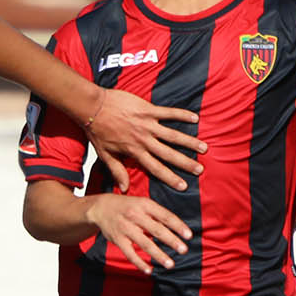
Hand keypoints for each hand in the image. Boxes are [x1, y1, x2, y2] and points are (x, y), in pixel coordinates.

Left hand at [82, 88, 204, 191]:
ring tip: (203, 147)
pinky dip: (181, 115)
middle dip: (185, 163)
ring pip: (172, 135)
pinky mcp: (147, 109)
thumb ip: (117, 171)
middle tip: (199, 169)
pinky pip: (168, 113)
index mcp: (135, 152)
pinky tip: (195, 119)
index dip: (170, 177)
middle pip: (168, 154)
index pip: (155, 168)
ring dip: (188, 142)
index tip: (183, 186)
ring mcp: (147, 124)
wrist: (92, 107)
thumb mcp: (105, 155)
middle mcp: (144, 140)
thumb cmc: (97, 131)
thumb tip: (125, 188)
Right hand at [84, 193, 191, 273]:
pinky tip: (149, 271)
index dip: (178, 226)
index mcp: (145, 205)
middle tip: (184, 250)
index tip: (189, 236)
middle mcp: (135, 216)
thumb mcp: (142, 203)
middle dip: (172, 241)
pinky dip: (139, 263)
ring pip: (145, 244)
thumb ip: (157, 214)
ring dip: (159, 255)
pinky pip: (130, 254)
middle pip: (157, 230)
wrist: (101, 208)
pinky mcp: (118, 239)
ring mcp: (126, 228)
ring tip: (171, 264)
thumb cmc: (128, 206)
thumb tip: (177, 228)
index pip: (165, 216)